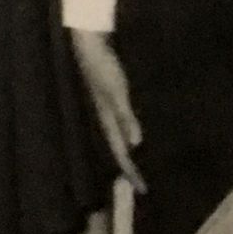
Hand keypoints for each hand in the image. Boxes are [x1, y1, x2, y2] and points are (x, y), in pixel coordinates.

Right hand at [71, 31, 145, 192]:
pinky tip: (135, 133)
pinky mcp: (111, 97)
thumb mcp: (116, 93)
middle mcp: (106, 118)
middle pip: (119, 149)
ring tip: (140, 164)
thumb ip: (126, 117)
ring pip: (118, 137)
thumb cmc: (103, 68)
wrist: (90, 43)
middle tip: (142, 184)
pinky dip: (129, 132)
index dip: (131, 171)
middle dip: (130, 167)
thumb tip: (136, 144)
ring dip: (129, 152)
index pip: (120, 153)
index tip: (143, 189)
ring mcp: (107, 108)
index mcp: (106, 120)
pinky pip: (121, 122)